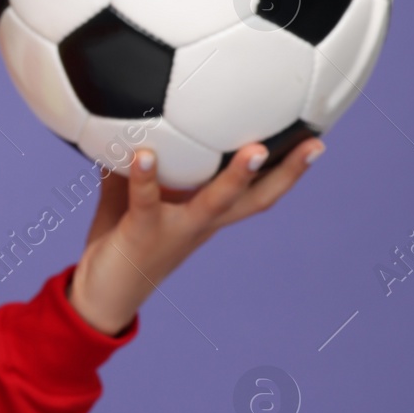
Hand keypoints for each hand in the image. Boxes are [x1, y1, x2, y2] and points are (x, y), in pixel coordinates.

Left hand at [67, 137, 325, 335]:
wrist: (98, 294)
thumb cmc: (118, 241)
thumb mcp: (129, 196)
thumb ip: (134, 163)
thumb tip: (131, 118)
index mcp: (205, 215)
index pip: (256, 189)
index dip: (286, 168)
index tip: (315, 138)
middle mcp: (200, 223)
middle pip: (257, 198)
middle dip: (288, 172)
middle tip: (315, 144)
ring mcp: (176, 230)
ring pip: (216, 202)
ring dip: (238, 177)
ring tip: (257, 150)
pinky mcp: (143, 234)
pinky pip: (146, 201)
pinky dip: (145, 176)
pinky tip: (143, 153)